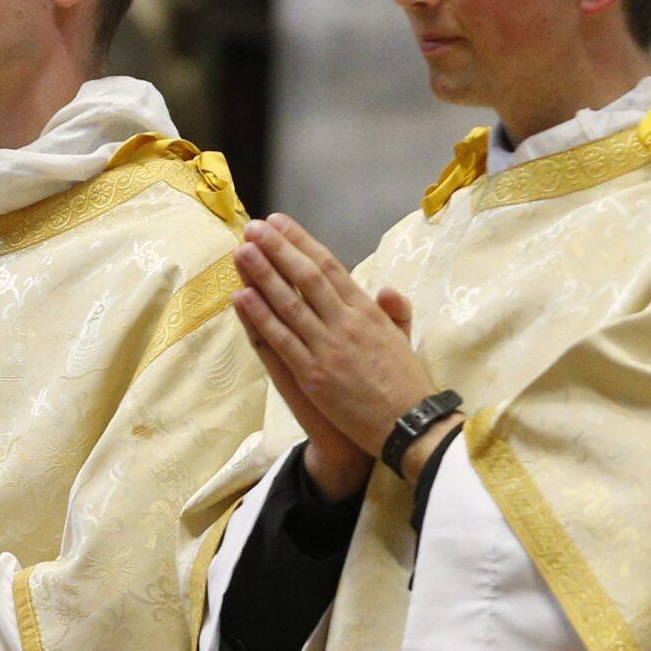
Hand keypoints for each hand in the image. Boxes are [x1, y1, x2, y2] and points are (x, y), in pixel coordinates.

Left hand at [233, 214, 435, 483]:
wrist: (409, 427)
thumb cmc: (406, 384)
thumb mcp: (405, 340)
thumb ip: (395, 311)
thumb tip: (386, 287)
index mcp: (367, 312)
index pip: (330, 267)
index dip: (301, 243)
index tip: (279, 222)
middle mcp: (346, 324)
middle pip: (306, 278)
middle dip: (278, 250)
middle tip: (253, 227)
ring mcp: (328, 348)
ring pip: (289, 304)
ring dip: (262, 275)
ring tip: (241, 251)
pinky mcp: (313, 374)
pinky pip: (281, 340)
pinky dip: (260, 317)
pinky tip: (240, 296)